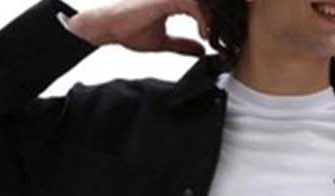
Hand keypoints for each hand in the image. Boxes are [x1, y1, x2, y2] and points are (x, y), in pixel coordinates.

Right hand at [67, 0, 208, 55]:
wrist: (110, 26)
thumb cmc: (130, 28)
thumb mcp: (164, 41)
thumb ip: (183, 44)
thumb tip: (201, 51)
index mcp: (175, 1)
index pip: (204, 7)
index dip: (215, 23)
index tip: (219, 41)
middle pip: (207, 3)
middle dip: (220, 19)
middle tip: (223, 39)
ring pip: (203, 2)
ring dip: (213, 20)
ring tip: (214, 37)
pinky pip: (193, 4)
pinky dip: (203, 18)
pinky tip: (204, 33)